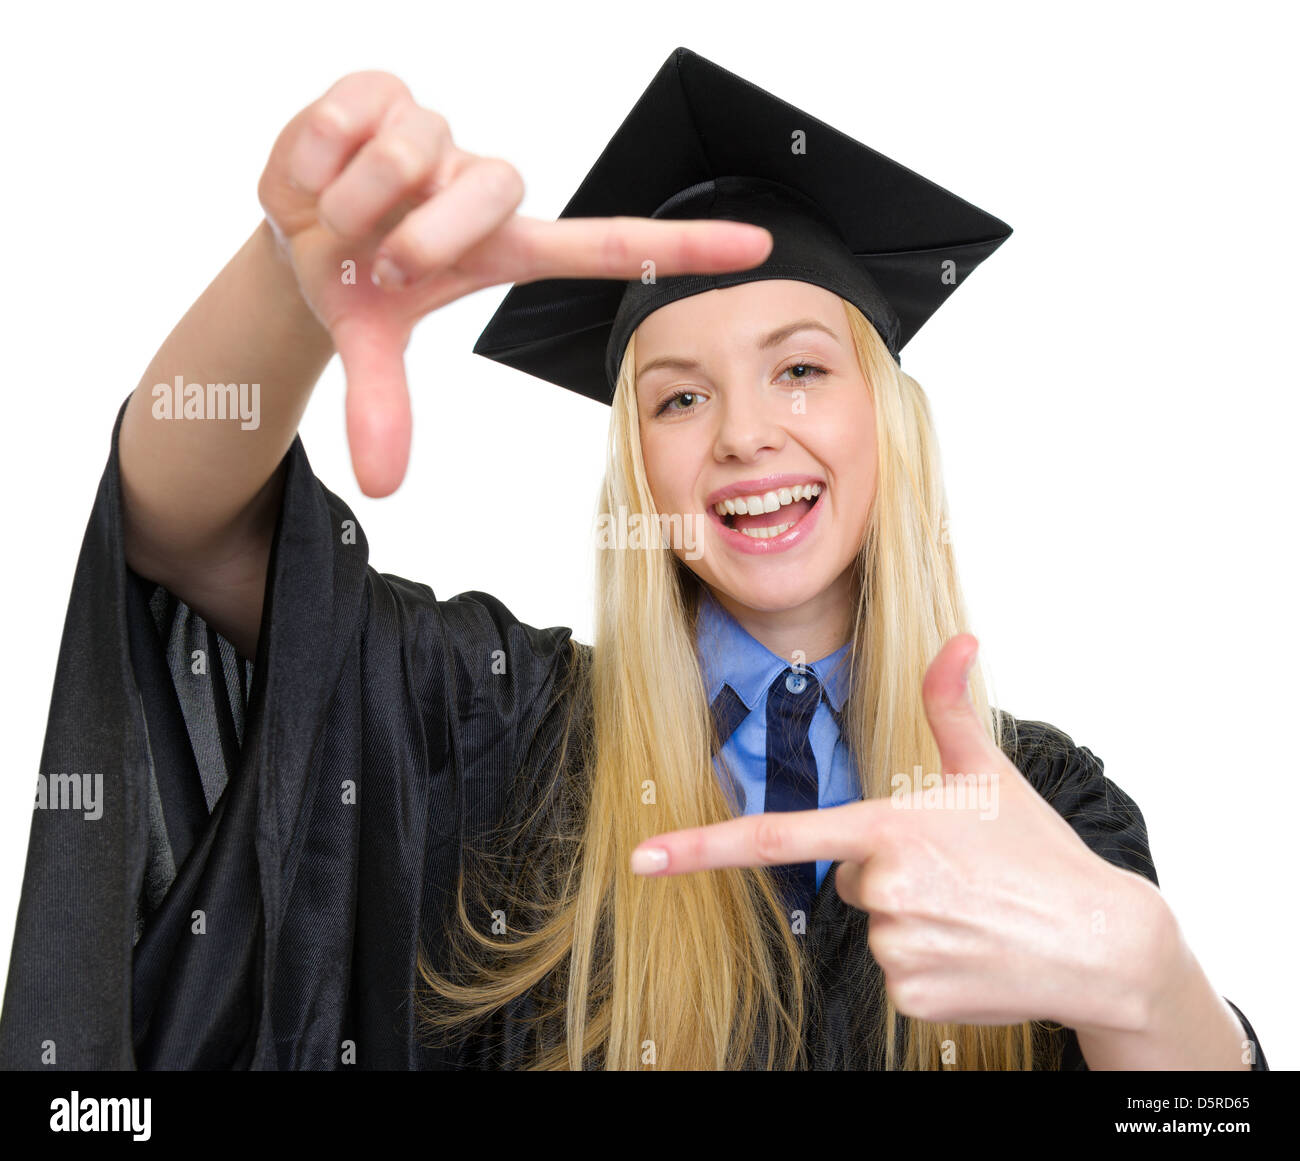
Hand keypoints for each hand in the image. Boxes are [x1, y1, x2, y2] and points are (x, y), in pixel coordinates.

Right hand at [257, 70, 772, 496]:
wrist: (292, 225)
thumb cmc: (358, 277)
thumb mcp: (371, 340)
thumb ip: (384, 407)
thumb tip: (381, 484)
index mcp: (506, 246)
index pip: (607, 244)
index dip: (682, 246)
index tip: (755, 246)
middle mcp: (486, 185)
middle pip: (483, 192)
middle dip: (419, 234)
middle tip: (380, 260)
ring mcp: (441, 134)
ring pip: (408, 157)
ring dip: (352, 201)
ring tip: (341, 214)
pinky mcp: (389, 87)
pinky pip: (351, 118)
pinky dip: (315, 156)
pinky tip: (320, 168)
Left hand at [631, 635, 1166, 1032]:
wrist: (1102, 942)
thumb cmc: (1039, 852)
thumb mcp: (990, 772)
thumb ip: (950, 704)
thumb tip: (959, 639)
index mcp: (889, 828)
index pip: (776, 837)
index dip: (701, 847)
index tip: (644, 858)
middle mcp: (884, 888)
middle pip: (847, 876)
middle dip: (886, 870)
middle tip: (951, 874)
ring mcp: (897, 947)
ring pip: (872, 925)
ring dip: (909, 918)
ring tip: (970, 912)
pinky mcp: (913, 996)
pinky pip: (896, 974)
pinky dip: (927, 963)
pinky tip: (972, 948)